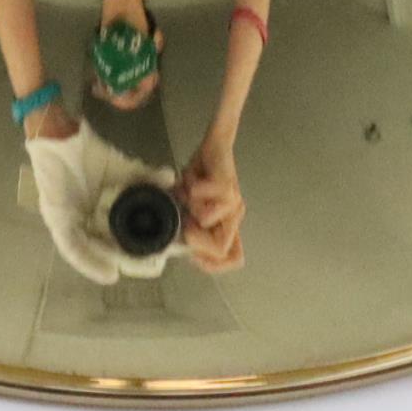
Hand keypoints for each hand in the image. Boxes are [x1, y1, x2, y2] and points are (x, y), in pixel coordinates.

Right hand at [25, 123, 179, 284]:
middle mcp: (113, 216)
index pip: (124, 254)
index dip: (142, 261)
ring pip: (151, 207)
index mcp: (97, 233)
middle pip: (143, 234)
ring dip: (167, 209)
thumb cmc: (52, 182)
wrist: (54, 139)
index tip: (159, 263)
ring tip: (182, 213)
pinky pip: (148, 177)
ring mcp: (124, 192)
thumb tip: (113, 278)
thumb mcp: (59, 223)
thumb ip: (80, 253)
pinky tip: (168, 178)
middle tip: (178, 242)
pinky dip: (159, 178)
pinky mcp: (130, 170)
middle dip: (162, 239)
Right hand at [181, 138, 245, 273]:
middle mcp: (234, 215)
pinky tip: (191, 178)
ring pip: (205, 221)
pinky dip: (189, 187)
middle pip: (221, 249)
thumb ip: (188, 225)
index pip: (234, 259)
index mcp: (228, 223)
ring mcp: (233, 201)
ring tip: (188, 191)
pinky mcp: (226, 185)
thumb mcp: (191, 206)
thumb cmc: (202, 175)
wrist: (214, 145)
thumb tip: (177, 245)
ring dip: (188, 204)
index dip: (212, 265)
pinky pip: (201, 196)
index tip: (192, 255)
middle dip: (194, 238)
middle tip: (185, 218)